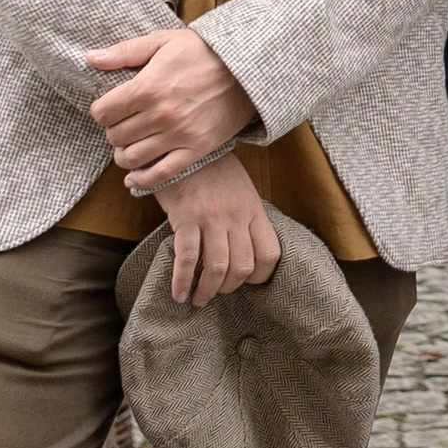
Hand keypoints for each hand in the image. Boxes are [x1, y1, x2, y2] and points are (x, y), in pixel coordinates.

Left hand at [87, 26, 252, 190]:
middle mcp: (160, 114)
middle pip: (115, 136)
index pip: (102, 113)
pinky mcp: (196, 149)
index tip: (109, 109)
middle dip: (113, 131)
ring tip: (129, 146)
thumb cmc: (203, 51)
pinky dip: (142, 180)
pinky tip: (134, 177)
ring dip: (124, 154)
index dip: (101, 112)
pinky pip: (161, 174)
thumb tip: (91, 58)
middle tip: (122, 125)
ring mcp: (179, 134)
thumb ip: (125, 52)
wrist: (247, 68)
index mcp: (147, 87)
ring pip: (132, 158)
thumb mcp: (163, 41)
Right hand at [155, 160, 282, 306]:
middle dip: (230, 287)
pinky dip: (182, 281)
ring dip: (207, 291)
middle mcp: (236, 216)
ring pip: (217, 267)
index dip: (262, 276)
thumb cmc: (212, 169)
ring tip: (198, 299)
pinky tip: (178, 293)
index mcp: (253, 210)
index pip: (269, 253)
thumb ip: (246, 216)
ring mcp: (212, 217)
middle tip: (217, 292)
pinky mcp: (186, 218)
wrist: (183, 148)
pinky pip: (187, 258)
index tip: (248, 283)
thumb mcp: (241, 189)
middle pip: (243, 266)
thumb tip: (245, 248)